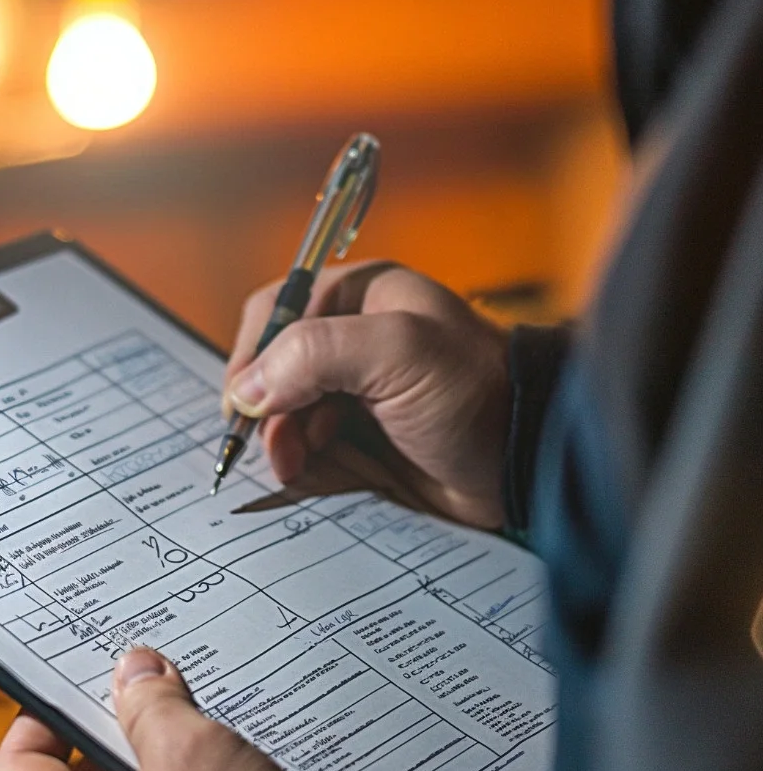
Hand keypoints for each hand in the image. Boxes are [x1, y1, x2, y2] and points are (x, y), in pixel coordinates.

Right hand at [224, 262, 510, 529]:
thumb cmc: (474, 392)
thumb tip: (248, 390)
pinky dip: (302, 464)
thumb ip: (315, 354)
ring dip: (282, 443)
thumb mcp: (396, 352)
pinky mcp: (363, 439)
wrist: (524, 463)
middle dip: (268, 410)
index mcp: (360, 296)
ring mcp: (357, 392)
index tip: (244, 403)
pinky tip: (315, 474)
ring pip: (285, 415)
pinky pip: (308, 450)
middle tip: (279, 447)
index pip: (276, 310)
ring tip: (299, 465)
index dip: (253, 354)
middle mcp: (353, 338)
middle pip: (273, 368)